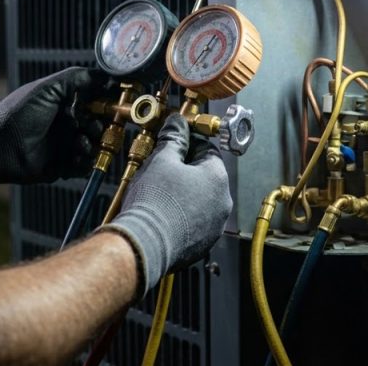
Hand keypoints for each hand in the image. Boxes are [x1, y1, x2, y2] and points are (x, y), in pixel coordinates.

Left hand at [0, 67, 107, 192]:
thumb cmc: (18, 114)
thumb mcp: (47, 89)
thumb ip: (77, 78)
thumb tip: (107, 75)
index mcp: (63, 103)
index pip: (93, 100)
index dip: (105, 101)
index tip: (115, 101)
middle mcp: (66, 123)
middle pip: (98, 124)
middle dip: (101, 125)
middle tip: (95, 126)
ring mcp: (64, 145)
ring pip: (93, 145)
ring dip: (93, 143)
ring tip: (81, 142)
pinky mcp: (62, 166)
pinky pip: (83, 166)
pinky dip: (84, 161)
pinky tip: (76, 155)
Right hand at [100, 114, 230, 292]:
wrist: (144, 244)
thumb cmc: (154, 202)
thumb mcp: (161, 160)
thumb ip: (173, 138)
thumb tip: (177, 123)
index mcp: (218, 178)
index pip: (207, 149)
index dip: (187, 143)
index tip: (172, 143)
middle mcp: (222, 203)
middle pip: (204, 176)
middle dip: (183, 169)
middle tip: (160, 167)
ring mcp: (214, 227)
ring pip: (199, 201)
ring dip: (183, 193)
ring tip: (158, 192)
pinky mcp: (201, 245)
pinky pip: (193, 223)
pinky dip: (180, 216)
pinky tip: (161, 213)